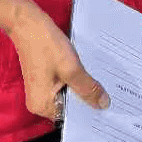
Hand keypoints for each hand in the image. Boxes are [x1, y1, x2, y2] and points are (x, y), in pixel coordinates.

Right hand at [5, 5, 108, 121]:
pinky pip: (64, 86)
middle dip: (89, 100)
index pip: (72, 118)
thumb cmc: (46, 46)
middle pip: (71, 107)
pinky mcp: (44, 80)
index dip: (91, 113)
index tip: (112, 112)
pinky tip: (91, 76)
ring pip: (69, 95)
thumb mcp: (71, 69)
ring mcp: (41, 91)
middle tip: (114, 98)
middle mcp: (40, 104)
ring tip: (107, 88)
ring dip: (84, 89)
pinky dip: (77, 81)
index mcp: (43, 106)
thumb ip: (87, 88)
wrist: (27, 23)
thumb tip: (104, 105)